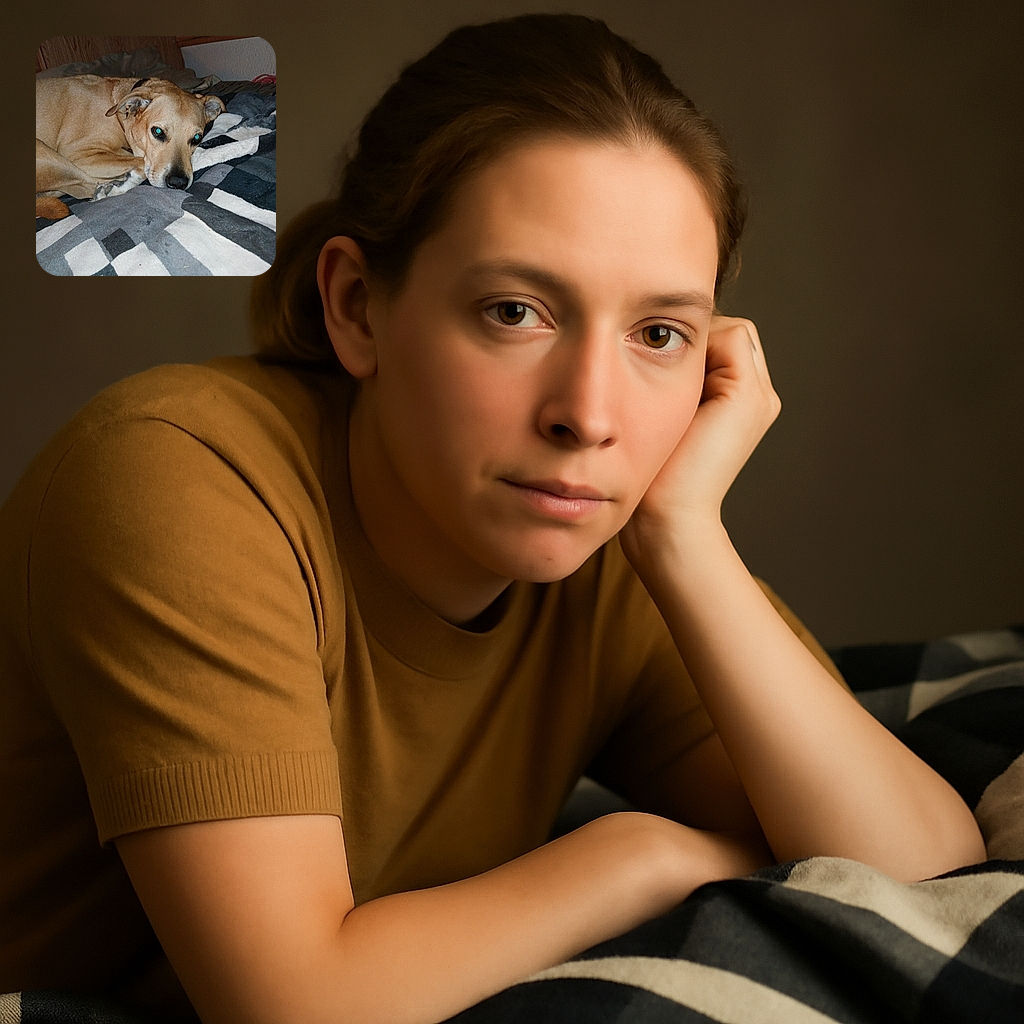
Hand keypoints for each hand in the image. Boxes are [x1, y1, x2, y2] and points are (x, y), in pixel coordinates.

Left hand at [621, 315, 779, 552]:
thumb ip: (668, 382)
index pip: (718, 340)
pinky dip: (695, 344)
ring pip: (726, 328)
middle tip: (648, 367)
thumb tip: (645, 342)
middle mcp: (757, 396)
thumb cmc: (651, 477)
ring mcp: (758, 395)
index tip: (644, 363)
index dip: (684, 343)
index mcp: (739, 403)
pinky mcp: (747, 394)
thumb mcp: (658, 419)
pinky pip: (730, 333)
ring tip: (656, 379)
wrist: (665, 518)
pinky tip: (666, 376)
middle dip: (687, 341)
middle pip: (723, 331)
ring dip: (688, 343)